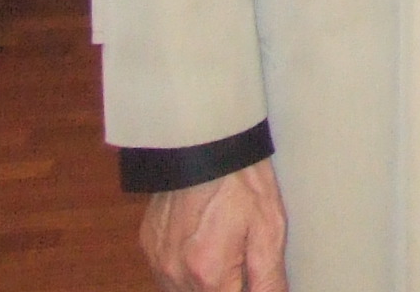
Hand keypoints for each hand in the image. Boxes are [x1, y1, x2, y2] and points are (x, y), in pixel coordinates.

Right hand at [140, 159, 286, 291]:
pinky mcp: (150, 246)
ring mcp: (158, 261)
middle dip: (227, 285)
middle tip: (242, 255)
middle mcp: (175, 274)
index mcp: (208, 274)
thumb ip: (269, 278)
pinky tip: (207, 243)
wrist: (204, 142)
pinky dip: (188, 269)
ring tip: (226, 246)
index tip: (250, 273)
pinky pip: (169, 274)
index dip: (245, 290)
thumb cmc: (241, 180)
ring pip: (184, 291)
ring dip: (207, 282)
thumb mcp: (269, 228)